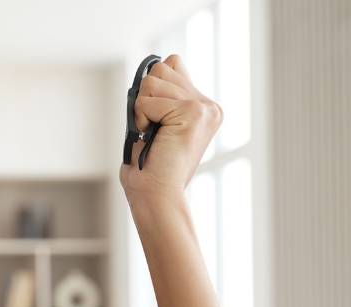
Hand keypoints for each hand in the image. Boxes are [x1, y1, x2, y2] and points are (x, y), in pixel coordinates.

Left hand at [119, 55, 222, 201]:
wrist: (155, 197)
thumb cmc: (148, 171)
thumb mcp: (155, 125)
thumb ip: (162, 95)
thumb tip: (157, 65)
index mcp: (203, 108)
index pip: (173, 64)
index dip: (153, 89)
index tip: (154, 121)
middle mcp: (208, 106)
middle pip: (163, 68)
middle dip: (145, 98)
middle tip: (151, 130)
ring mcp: (203, 108)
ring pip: (154, 79)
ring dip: (142, 109)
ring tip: (152, 135)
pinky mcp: (193, 113)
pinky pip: (148, 100)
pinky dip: (141, 119)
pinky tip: (151, 139)